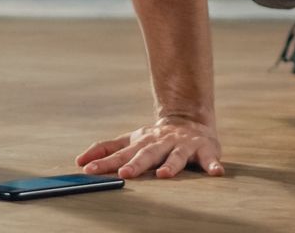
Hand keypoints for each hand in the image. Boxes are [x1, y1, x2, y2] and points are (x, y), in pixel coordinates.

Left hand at [75, 116, 223, 179]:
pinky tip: (215, 173)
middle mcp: (160, 142)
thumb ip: (107, 149)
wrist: (189, 120)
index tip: (87, 169)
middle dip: (135, 164)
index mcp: (141, 142)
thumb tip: (79, 160)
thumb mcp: (130, 140)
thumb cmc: (155, 138)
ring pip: (176, 155)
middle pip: (146, 154)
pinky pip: (209, 159)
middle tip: (123, 174)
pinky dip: (212, 165)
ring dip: (171, 165)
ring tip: (164, 175)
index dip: (103, 160)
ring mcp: (182, 145)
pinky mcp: (204, 149)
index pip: (120, 152)